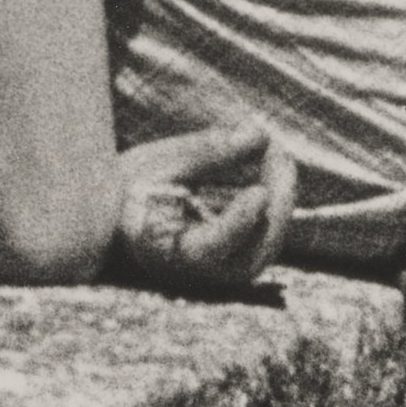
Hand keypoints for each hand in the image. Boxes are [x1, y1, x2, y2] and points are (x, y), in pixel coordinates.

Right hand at [113, 121, 297, 293]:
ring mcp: (228, 268)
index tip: (258, 191)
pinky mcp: (243, 256)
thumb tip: (257, 135)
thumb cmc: (135, 190)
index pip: (214, 245)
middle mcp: (206, 272)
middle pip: (254, 246)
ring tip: (276, 152)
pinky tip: (276, 164)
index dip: (239, 220)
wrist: (126, 219)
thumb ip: (206, 152)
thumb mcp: (158, 165)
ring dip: (279, 192)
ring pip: (270, 237)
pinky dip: (277, 196)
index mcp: (172, 254)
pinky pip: (270, 230)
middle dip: (273, 196)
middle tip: (276, 150)